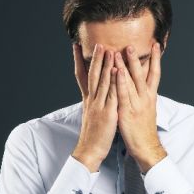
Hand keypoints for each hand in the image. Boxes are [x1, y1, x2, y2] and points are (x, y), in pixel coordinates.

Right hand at [72, 42, 118, 171]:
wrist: (89, 150)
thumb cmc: (93, 134)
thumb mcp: (91, 114)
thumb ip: (94, 102)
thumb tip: (94, 94)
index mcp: (88, 100)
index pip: (81, 76)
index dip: (79, 61)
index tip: (76, 46)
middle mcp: (92, 100)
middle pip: (92, 75)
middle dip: (95, 58)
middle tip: (97, 43)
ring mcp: (99, 105)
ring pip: (102, 82)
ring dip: (105, 65)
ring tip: (108, 50)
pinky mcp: (108, 113)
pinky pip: (112, 94)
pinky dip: (115, 82)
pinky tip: (118, 72)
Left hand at [113, 42, 166, 173]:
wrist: (146, 147)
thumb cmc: (144, 129)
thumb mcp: (148, 109)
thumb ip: (145, 96)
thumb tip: (145, 85)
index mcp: (151, 97)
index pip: (155, 74)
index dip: (156, 59)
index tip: (156, 45)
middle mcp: (146, 98)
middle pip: (143, 74)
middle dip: (138, 58)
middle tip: (134, 42)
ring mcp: (137, 104)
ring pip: (132, 81)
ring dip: (128, 65)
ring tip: (123, 50)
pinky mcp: (127, 111)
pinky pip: (123, 93)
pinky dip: (120, 81)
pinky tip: (116, 70)